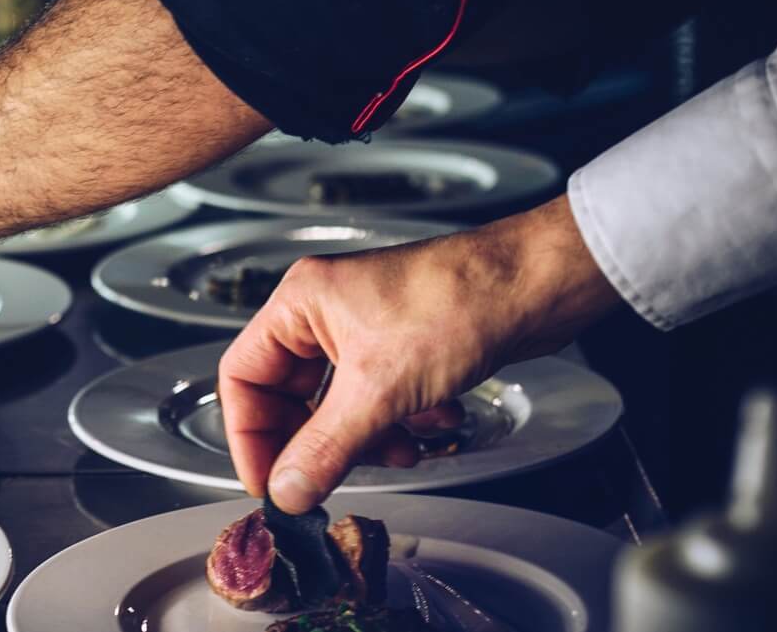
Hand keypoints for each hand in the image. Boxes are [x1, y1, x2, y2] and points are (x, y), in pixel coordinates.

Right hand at [218, 195, 619, 512]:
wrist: (534, 285)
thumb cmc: (459, 301)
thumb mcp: (379, 390)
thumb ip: (325, 448)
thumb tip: (286, 491)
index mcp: (301, 303)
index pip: (242, 376)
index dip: (249, 435)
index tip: (268, 483)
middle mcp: (327, 312)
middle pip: (291, 397)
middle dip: (319, 442)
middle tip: (330, 481)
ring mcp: (366, 328)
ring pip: (339, 405)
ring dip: (367, 438)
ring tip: (401, 448)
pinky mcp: (403, 346)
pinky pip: (379, 400)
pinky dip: (400, 422)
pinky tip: (433, 423)